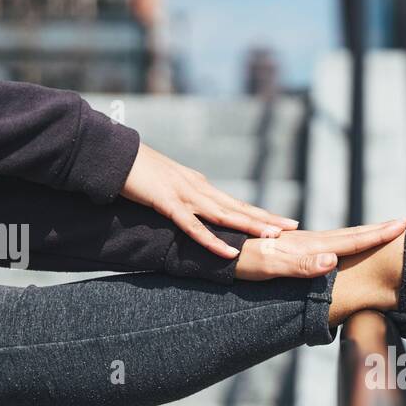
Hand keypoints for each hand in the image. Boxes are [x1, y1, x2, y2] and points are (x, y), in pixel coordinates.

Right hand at [121, 143, 296, 257]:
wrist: (112, 155)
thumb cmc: (137, 172)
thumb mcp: (167, 188)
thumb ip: (184, 200)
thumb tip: (195, 214)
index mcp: (199, 186)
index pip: (236, 202)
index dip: (260, 213)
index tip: (284, 221)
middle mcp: (198, 188)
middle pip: (238, 206)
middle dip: (266, 218)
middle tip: (293, 227)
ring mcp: (184, 195)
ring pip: (224, 214)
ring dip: (249, 226)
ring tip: (273, 237)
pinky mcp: (167, 203)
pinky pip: (193, 226)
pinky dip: (212, 240)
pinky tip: (230, 250)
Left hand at [235, 218, 405, 279]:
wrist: (214, 249)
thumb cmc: (239, 261)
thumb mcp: (269, 266)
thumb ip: (301, 265)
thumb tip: (333, 260)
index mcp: (308, 245)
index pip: (351, 239)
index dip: (378, 233)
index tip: (403, 224)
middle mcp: (306, 241)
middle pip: (350, 234)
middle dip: (379, 230)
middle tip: (405, 222)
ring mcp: (297, 243)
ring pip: (338, 237)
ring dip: (363, 234)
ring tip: (382, 231)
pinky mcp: (288, 247)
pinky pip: (324, 244)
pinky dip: (342, 242)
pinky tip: (341, 245)